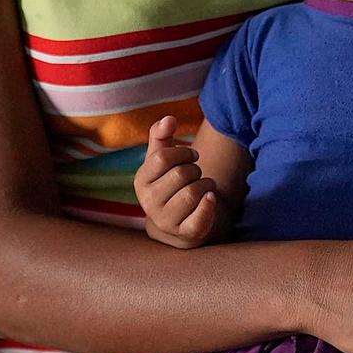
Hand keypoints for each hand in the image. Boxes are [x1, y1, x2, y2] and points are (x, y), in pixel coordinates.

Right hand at [133, 116, 223, 248]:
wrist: (177, 223)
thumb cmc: (169, 183)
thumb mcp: (160, 160)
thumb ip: (161, 136)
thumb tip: (169, 119)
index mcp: (141, 181)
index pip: (163, 158)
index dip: (184, 152)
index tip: (192, 155)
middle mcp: (149, 203)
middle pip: (181, 174)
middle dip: (196, 170)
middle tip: (197, 175)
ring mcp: (166, 220)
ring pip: (194, 192)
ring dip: (206, 184)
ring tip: (204, 187)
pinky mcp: (186, 233)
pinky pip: (201, 216)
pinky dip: (210, 204)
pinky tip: (211, 198)